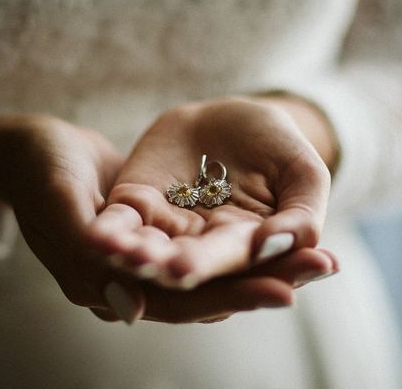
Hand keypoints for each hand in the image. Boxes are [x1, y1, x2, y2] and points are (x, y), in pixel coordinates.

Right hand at [0, 113, 336, 323]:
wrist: (34, 149)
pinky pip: (211, 238)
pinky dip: (250, 238)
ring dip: (269, 261)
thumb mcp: (56, 202)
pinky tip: (287, 230)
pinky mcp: (163, 229)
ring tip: (320, 255)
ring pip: (220, 268)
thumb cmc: (40, 171)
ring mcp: (152, 257)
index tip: (286, 290)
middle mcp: (136, 284)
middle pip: (214, 289)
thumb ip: (84, 255)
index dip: (233, 295)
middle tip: (322, 268)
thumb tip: (128, 309)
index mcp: (106, 286)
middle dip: (267, 279)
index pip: (181, 301)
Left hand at [86, 97, 333, 288]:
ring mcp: (165, 229)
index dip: (256, 281)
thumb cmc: (276, 147)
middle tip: (180, 269)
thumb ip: (301, 214)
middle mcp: (202, 248)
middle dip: (187, 267)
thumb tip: (278, 245)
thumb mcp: (303, 174)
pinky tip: (98, 240)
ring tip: (133, 257)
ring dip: (140, 259)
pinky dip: (109, 234)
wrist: (231, 115)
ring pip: (150, 253)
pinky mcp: (133, 205)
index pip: (251, 269)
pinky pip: (118, 226)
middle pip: (195, 266)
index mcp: (247, 248)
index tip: (267, 286)